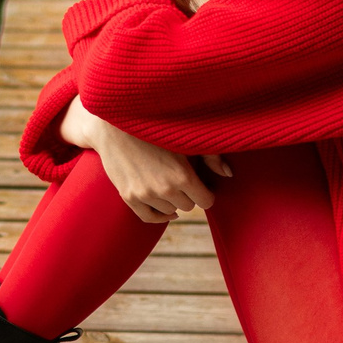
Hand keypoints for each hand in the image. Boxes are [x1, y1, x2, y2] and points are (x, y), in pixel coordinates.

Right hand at [61, 96, 231, 224]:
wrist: (115, 124)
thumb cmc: (154, 127)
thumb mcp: (185, 138)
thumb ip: (211, 155)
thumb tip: (227, 173)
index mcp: (182, 175)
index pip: (206, 201)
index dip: (206, 192)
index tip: (202, 184)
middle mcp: (164, 189)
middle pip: (189, 206)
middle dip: (189, 194)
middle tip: (183, 179)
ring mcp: (144, 194)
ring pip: (170, 211)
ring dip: (172, 200)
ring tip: (168, 181)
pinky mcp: (128, 196)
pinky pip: (149, 218)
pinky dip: (160, 216)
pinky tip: (165, 208)